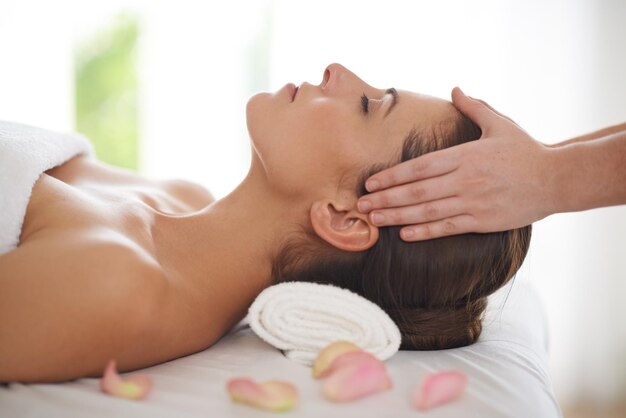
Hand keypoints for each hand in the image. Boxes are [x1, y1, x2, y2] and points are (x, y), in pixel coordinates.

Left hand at [357, 87, 554, 240]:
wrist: (557, 179)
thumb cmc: (526, 151)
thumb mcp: (500, 123)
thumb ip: (474, 107)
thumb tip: (455, 88)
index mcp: (465, 155)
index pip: (419, 167)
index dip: (392, 176)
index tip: (370, 183)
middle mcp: (465, 179)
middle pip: (416, 191)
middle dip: (385, 198)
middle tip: (360, 205)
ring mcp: (473, 201)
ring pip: (427, 211)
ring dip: (396, 216)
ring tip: (373, 220)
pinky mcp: (483, 220)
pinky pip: (448, 227)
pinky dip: (424, 231)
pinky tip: (403, 234)